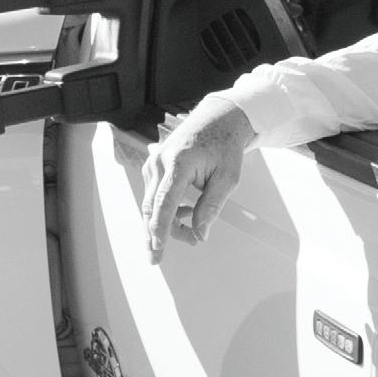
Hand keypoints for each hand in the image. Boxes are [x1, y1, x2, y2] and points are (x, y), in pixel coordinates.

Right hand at [141, 106, 251, 258]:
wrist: (217, 119)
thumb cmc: (224, 145)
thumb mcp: (227, 178)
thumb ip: (212, 207)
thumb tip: (201, 233)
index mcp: (178, 163)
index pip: (164, 203)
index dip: (160, 229)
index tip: (158, 249)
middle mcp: (160, 162)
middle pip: (151, 208)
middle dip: (156, 234)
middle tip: (160, 257)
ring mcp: (153, 164)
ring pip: (150, 204)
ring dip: (165, 223)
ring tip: (189, 233)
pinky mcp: (153, 166)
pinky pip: (153, 195)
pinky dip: (164, 210)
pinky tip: (184, 213)